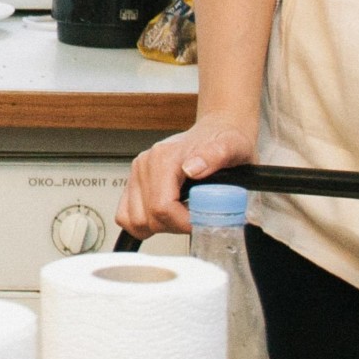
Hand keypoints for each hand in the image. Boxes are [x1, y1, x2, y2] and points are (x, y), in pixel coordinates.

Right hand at [117, 113, 255, 237]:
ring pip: (135, 220)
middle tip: (195, 219)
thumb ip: (214, 156)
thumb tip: (191, 169)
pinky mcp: (135, 183)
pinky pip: (126, 215)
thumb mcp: (232, 146)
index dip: (183, 223)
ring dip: (160, 227)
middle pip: (148, 217)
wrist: (216, 131)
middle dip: (174, 226)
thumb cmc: (224, 141)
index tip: (202, 223)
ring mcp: (137, 174)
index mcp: (163, 157)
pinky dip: (145, 224)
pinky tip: (167, 217)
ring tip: (182, 216)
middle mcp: (145, 164)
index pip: (161, 207)